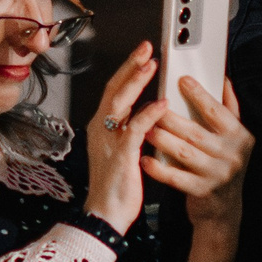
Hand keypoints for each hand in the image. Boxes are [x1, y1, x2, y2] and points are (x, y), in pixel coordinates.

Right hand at [82, 44, 167, 234]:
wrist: (106, 213)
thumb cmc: (117, 186)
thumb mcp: (123, 151)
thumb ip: (130, 131)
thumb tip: (148, 113)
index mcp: (101, 128)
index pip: (113, 91)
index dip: (127, 70)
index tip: (142, 55)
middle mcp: (101, 130)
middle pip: (114, 89)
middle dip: (131, 66)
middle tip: (147, 48)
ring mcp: (108, 140)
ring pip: (120, 102)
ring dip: (137, 81)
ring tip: (152, 65)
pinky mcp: (121, 154)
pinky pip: (134, 128)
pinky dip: (148, 114)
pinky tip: (161, 104)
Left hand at [145, 74, 253, 248]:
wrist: (222, 210)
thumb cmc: (222, 164)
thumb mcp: (233, 137)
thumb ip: (229, 108)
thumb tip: (223, 77)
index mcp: (239, 136)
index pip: (217, 111)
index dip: (199, 95)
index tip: (181, 80)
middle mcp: (231, 155)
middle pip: (195, 132)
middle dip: (170, 118)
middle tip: (149, 106)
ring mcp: (217, 175)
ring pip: (183, 152)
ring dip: (161, 139)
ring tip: (144, 129)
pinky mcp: (202, 191)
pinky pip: (176, 177)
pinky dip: (158, 168)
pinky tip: (144, 159)